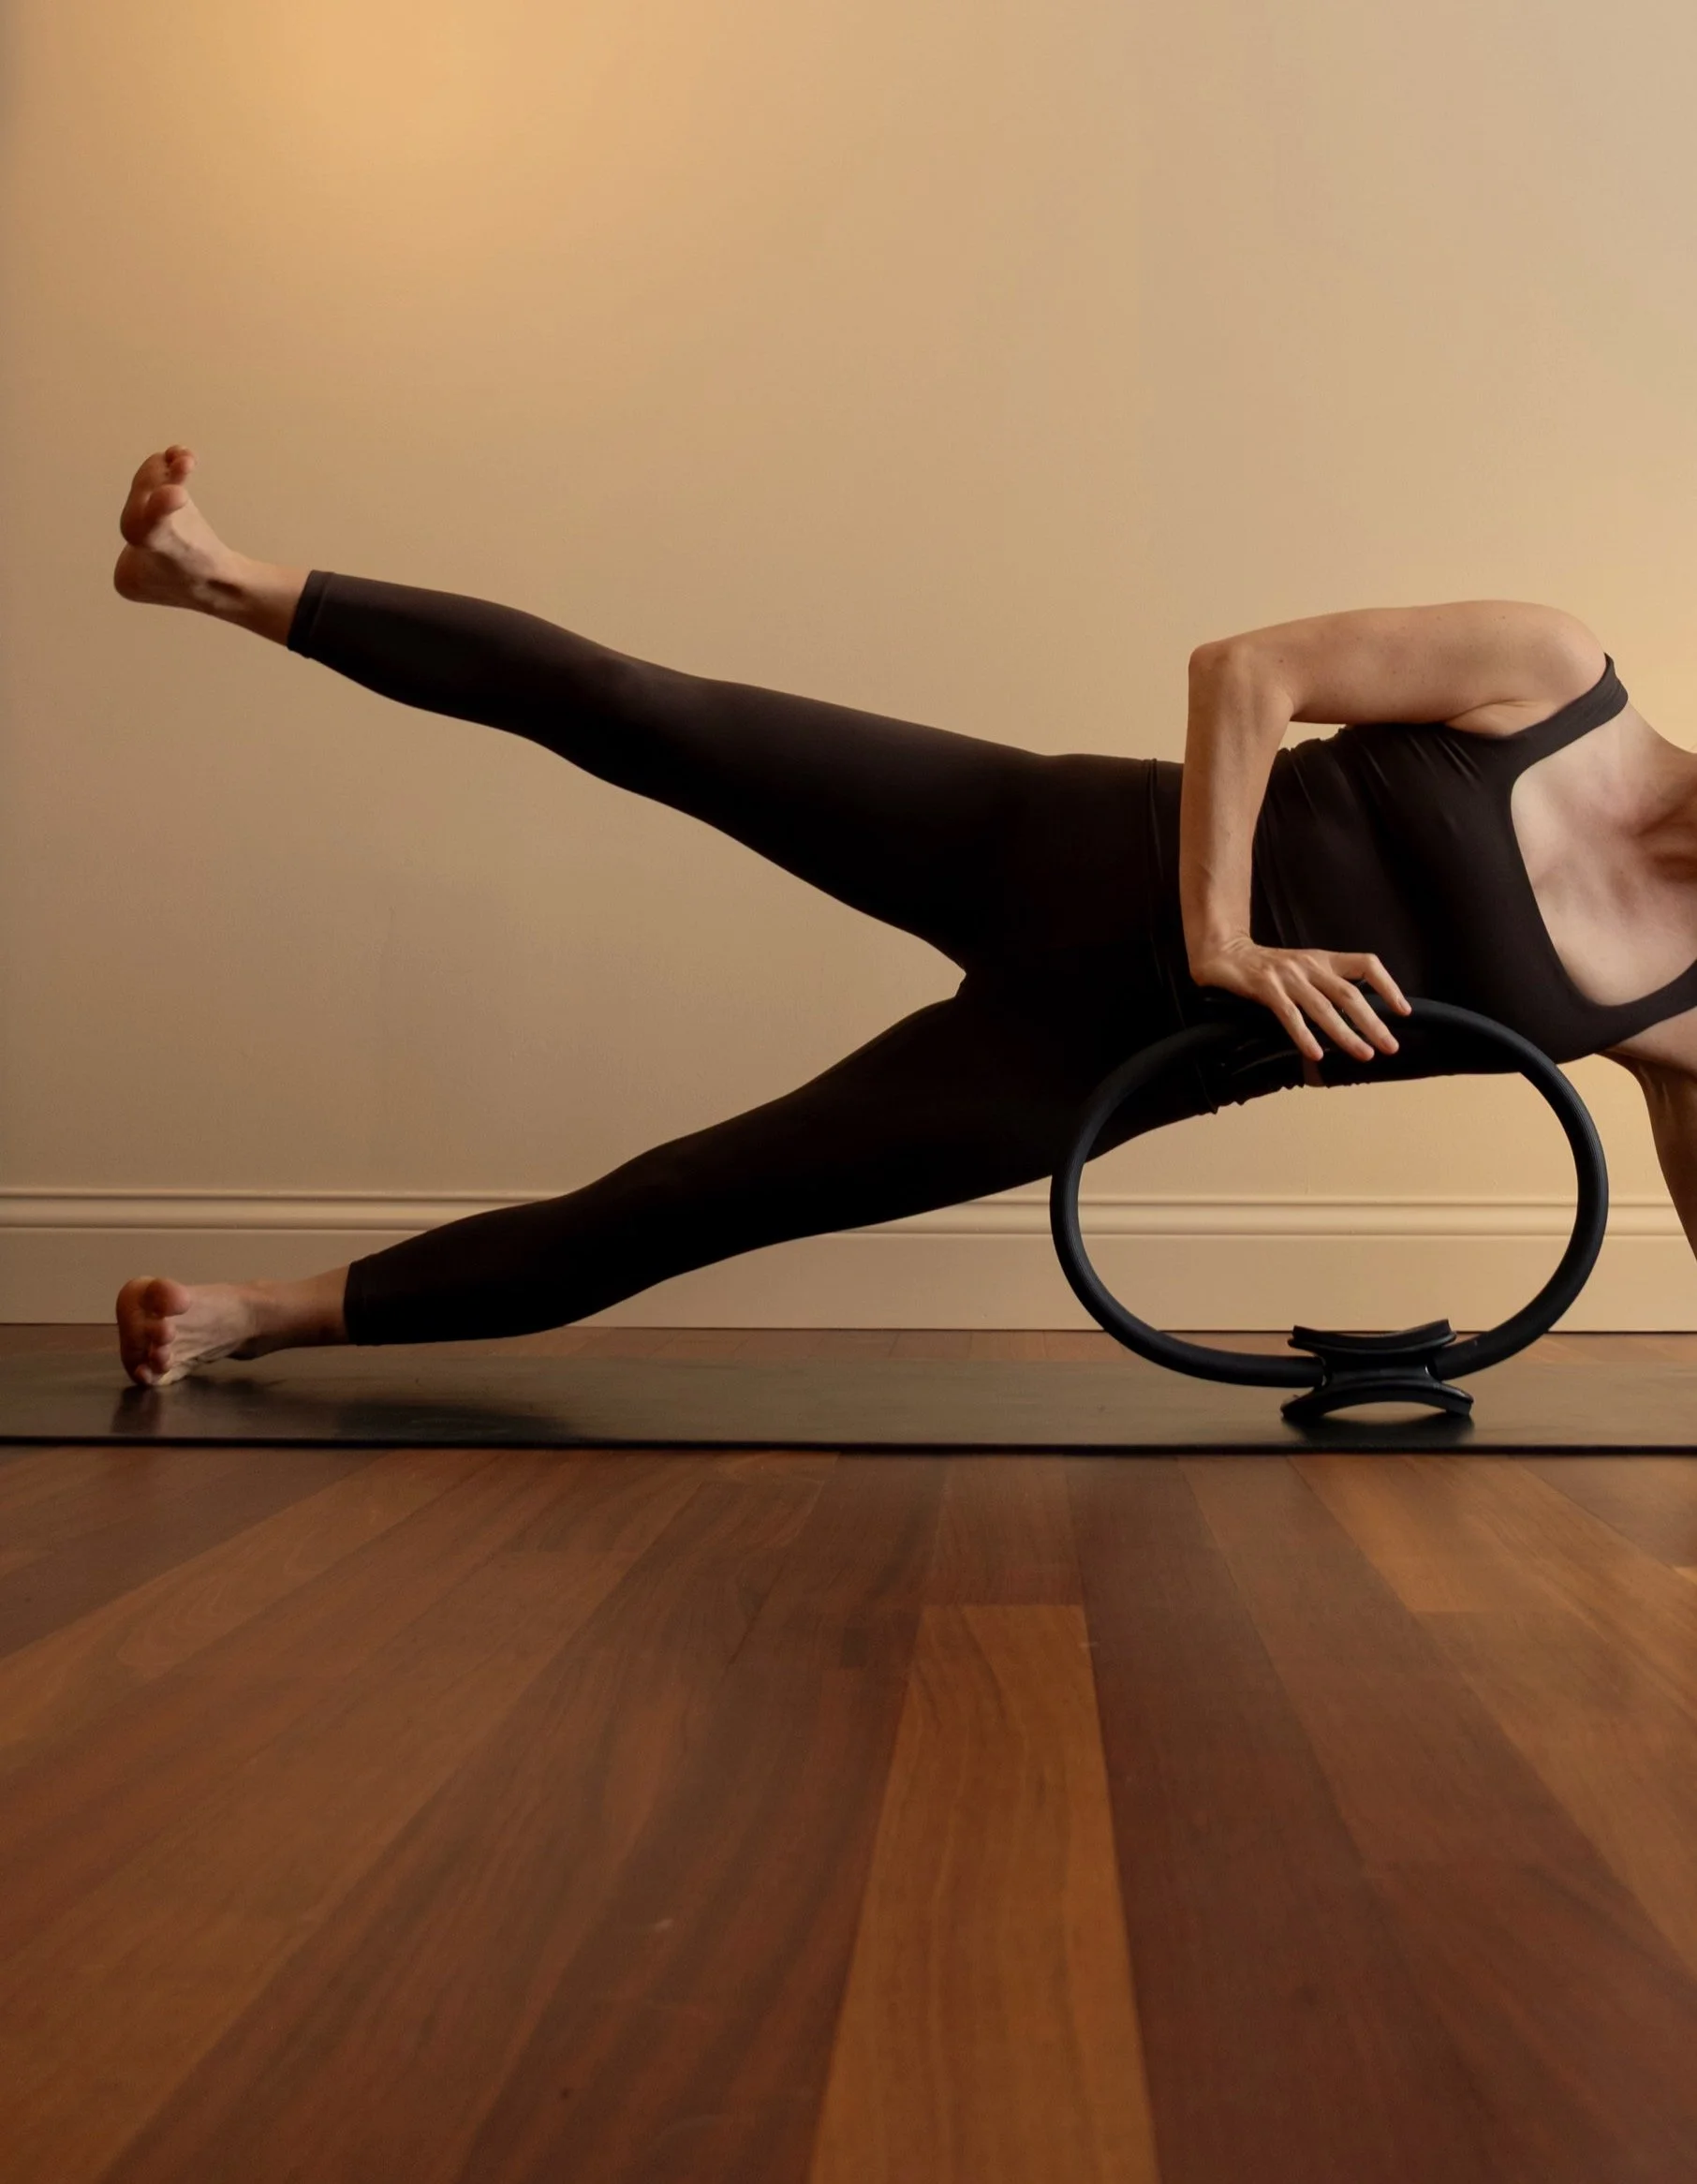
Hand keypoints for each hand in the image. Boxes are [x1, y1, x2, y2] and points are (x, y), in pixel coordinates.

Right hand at [1189, 937, 1409, 1063]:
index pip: (1366, 965)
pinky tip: (1315, 1054)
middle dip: (1373, 1022)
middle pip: (1350, 994)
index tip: (1402, 1011)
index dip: (1388, 986)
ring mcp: (1288, 977)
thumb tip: (1352, 1017)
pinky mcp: (1265, 988)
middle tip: (1389, 1046)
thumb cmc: (1264, 966)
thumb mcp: (1300, 969)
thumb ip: (1322, 986)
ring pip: (1324, 1007)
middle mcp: (1310, 966)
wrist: (1224, 952)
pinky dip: (1304, 1036)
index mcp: (1323, 959)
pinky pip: (1290, 1015)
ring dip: (1346, 1033)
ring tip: (1363, 1054)